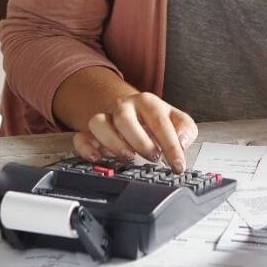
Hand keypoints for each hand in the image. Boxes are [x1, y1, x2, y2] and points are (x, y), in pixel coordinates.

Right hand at [71, 92, 197, 172]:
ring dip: (114, 143)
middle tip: (153, 157)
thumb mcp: (178, 120)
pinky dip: (86, 148)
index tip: (178, 165)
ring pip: (98, 123)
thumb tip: (181, 143)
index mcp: (148, 102)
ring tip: (130, 157)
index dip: (171, 146)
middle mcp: (124, 107)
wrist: (133, 110)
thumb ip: (185, 130)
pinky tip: (97, 158)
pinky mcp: (91, 132)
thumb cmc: (156, 119)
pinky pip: (80, 137)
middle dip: (141, 143)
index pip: (159, 122)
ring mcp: (106, 118)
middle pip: (124, 119)